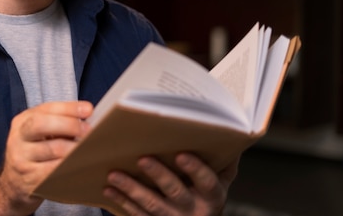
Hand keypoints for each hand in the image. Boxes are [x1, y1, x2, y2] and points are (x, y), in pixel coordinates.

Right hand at [0, 101, 92, 214]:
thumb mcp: (38, 133)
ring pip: (52, 149)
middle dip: (69, 125)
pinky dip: (70, 166)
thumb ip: (57, 121)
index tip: (88, 110)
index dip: (69, 108)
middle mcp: (17, 138)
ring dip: (74, 148)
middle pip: (42, 125)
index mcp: (22, 122)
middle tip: (88, 131)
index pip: (46, 109)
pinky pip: (54, 171)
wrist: (13, 184)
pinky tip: (80, 165)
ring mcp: (21, 160)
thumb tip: (87, 115)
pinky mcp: (29, 180)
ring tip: (88, 148)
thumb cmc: (34, 153)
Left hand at [103, 153, 238, 215]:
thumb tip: (233, 134)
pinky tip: (109, 189)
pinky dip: (122, 201)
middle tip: (142, 158)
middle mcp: (194, 210)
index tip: (181, 154)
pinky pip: (138, 214)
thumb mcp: (221, 183)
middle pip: (176, 191)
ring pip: (152, 205)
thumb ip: (225, 163)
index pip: (207, 182)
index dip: (195, 169)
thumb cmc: (205, 197)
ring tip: (114, 174)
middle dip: (158, 175)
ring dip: (131, 189)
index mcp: (212, 197)